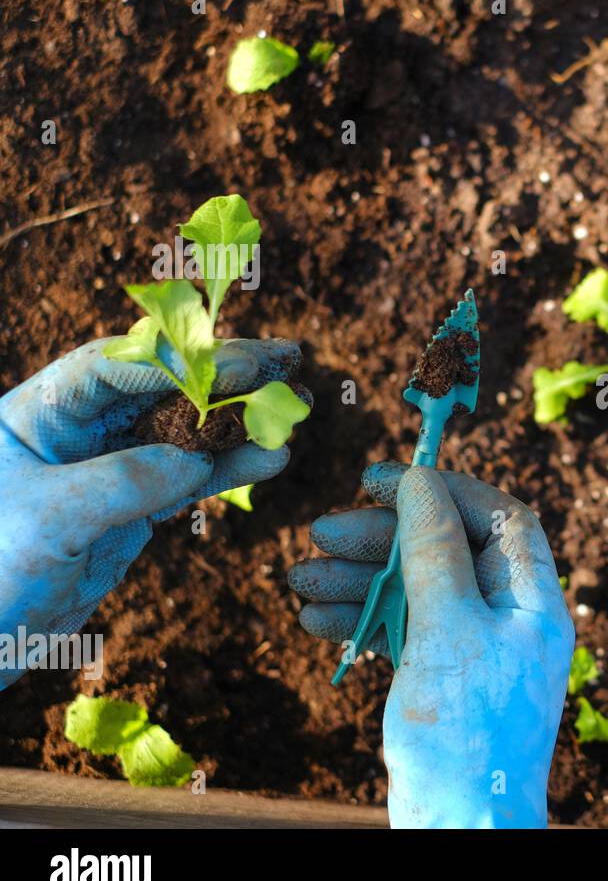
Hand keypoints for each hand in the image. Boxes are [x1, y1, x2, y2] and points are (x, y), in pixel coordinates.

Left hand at [0, 337, 305, 689]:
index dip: (178, 360)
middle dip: (224, 374)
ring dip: (240, 421)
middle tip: (288, 359)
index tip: (237, 364)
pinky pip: (190, 481)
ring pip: (185, 433)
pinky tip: (271, 459)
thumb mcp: (50, 521)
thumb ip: (124, 482)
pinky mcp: (130, 512)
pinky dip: (231, 469)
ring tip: (296, 408)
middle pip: (160, 389)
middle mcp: (76, 433)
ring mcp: (107, 472)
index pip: (113, 368)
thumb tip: (196, 460)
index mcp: (39, 415)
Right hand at [289, 463, 574, 827]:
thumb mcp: (447, 626)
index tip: (384, 479)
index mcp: (533, 600)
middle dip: (385, 538)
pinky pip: (404, 631)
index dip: (444, 489)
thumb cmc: (464, 727)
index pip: (499, 517)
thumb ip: (434, 551)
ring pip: (418, 591)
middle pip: (448, 550)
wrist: (459, 828)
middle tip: (323, 530)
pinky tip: (314, 617)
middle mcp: (510, 619)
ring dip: (360, 579)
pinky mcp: (443, 679)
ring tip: (301, 576)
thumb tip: (422, 480)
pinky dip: (362, 621)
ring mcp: (475, 651)